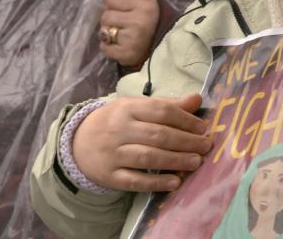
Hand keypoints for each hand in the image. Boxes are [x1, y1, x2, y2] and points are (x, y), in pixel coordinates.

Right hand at [73, 94, 211, 191]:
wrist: (76, 143)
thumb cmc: (116, 122)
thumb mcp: (136, 107)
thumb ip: (167, 104)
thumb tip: (197, 99)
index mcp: (128, 108)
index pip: (161, 111)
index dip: (185, 120)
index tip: (203, 128)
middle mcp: (119, 130)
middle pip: (158, 135)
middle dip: (186, 141)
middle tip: (206, 146)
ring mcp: (112, 154)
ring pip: (148, 157)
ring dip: (176, 160)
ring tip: (196, 162)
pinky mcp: (109, 176)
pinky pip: (134, 181)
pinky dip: (156, 182)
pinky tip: (175, 182)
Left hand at [99, 0, 159, 67]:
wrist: (164, 46)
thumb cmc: (153, 22)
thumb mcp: (147, 3)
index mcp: (145, 7)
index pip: (111, 1)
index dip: (113, 5)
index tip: (120, 10)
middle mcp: (138, 22)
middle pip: (106, 17)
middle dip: (110, 20)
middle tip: (120, 25)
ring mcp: (131, 39)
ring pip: (103, 32)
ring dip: (108, 34)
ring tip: (120, 35)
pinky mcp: (127, 54)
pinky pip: (105, 48)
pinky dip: (108, 48)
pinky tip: (117, 46)